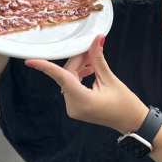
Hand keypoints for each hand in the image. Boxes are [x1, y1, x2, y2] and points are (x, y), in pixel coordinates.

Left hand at [25, 35, 147, 132]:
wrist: (131, 121)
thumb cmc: (125, 103)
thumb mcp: (111, 79)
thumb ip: (98, 60)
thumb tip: (96, 40)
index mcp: (82, 100)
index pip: (61, 78)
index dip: (45, 67)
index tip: (30, 61)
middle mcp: (73, 106)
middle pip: (67, 76)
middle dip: (77, 60)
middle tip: (90, 48)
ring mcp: (73, 108)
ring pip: (69, 80)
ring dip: (79, 67)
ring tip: (93, 58)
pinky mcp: (76, 107)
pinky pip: (72, 87)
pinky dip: (79, 76)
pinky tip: (90, 69)